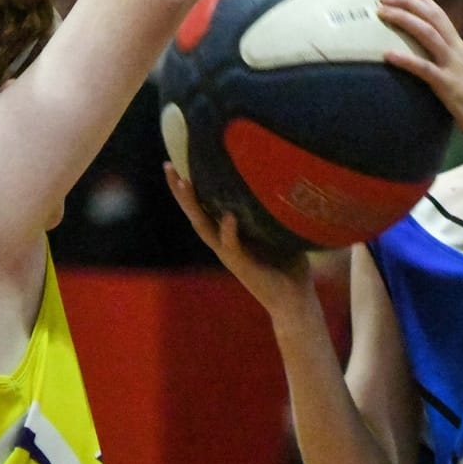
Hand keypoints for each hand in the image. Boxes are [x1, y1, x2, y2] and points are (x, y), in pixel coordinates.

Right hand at [164, 163, 313, 320]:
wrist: (295, 301)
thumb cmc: (288, 265)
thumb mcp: (277, 232)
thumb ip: (271, 212)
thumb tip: (280, 181)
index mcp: (229, 235)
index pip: (204, 207)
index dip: (190, 187)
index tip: (178, 161)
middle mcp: (224, 244)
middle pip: (195, 214)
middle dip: (180, 191)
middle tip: (167, 165)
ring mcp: (231, 256)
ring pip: (205, 228)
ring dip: (194, 206)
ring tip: (185, 183)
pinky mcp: (244, 267)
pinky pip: (233, 247)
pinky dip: (230, 232)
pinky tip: (228, 216)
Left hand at [376, 0, 462, 149]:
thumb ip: (451, 64)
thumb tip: (432, 60)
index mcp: (461, 49)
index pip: (440, 14)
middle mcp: (458, 51)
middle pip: (431, 16)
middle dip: (406, 1)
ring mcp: (454, 67)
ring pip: (427, 33)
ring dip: (403, 19)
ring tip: (381, 12)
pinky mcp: (449, 86)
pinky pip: (424, 69)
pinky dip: (405, 60)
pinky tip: (387, 55)